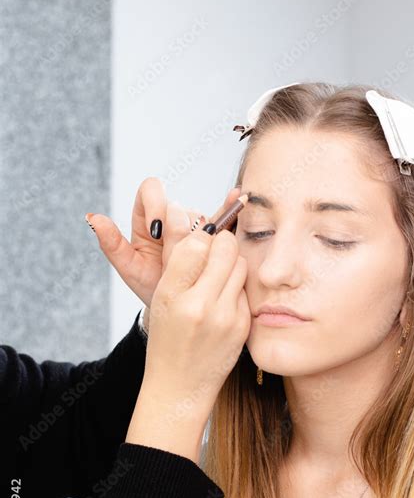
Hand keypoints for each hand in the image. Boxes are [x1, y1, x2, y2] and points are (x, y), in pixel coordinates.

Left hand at [86, 177, 241, 306]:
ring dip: (200, 237)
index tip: (157, 230)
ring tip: (195, 264)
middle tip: (178, 256)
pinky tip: (237, 197)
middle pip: (179, 207)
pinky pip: (224, 216)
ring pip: (202, 218)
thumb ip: (112, 245)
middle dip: (179, 230)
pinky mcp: (215, 236)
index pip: (151, 190)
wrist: (176, 307)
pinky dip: (230, 205)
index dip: (156, 204)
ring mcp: (195, 226)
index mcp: (147, 218)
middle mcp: (172, 217)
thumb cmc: (150, 286)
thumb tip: (93, 218)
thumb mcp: (129, 270)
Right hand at [125, 227, 250, 462]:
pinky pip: (246, 289)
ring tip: (216, 277)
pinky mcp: (243, 326)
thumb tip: (200, 225)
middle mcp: (201, 305)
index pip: (196, 242)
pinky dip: (236, 288)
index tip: (197, 244)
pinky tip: (223, 300)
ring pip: (240, 264)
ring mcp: (226, 317)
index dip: (199, 238)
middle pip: (226, 247)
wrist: (180, 387)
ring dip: (230, 263)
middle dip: (220, 244)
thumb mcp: (162, 300)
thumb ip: (180, 264)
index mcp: (173, 295)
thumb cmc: (168, 339)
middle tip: (212, 253)